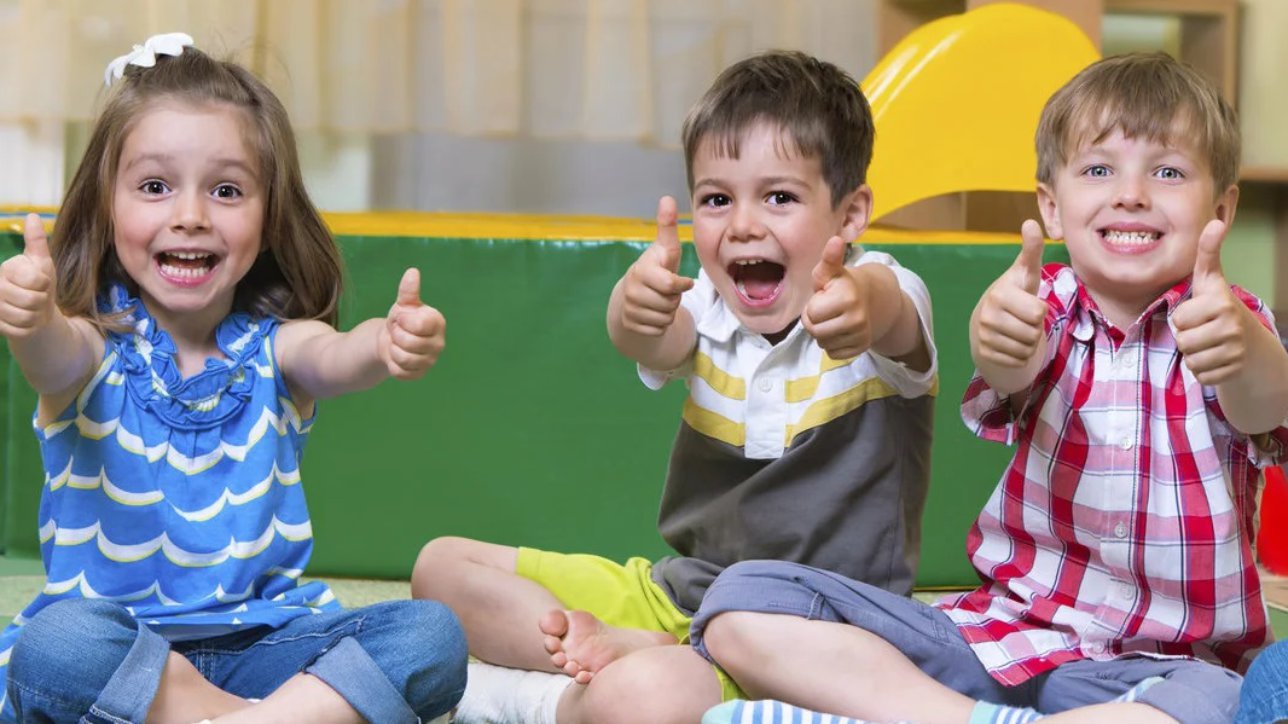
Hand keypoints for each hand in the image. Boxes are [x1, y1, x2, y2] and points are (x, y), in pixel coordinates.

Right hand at [0, 214, 56, 338]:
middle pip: (32, 300)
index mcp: (6, 269)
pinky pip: (20, 331)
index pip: (35, 280)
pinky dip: (28, 328)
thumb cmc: (38, 284)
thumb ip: (37, 241)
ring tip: (31, 309)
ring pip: (26, 317)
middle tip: (37, 298)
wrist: (33, 310)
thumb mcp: (42, 262)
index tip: (41, 283)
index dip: (45, 284)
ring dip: (36, 316)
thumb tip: (33, 216)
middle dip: (42, 301)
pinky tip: (24, 321)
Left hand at [378, 268, 445, 379]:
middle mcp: (439, 343)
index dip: (402, 321)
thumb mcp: (403, 303)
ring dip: (393, 350)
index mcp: (437, 322)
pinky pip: (400, 371)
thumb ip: (408, 290)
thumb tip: (413, 272)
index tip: (401, 317)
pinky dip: (393, 364)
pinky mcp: (420, 374)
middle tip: (397, 332)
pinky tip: (396, 356)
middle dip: (396, 335)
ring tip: (397, 343)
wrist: (392, 339)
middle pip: (409, 343)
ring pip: (404, 358)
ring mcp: (431, 360)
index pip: (418, 325)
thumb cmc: (402, 318)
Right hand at [617, 196, 693, 335]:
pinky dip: (660, 324)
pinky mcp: (630, 324)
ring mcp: (629, 308)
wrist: (631, 294)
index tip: (684, 282)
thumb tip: (667, 197)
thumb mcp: (664, 249)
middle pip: (670, 303)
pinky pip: (658, 330)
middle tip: (667, 290)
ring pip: (665, 318)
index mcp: (642, 270)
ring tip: (660, 299)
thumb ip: (667, 227)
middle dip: (674, 298)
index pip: (670, 285)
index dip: (681, 285)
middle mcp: (632, 290)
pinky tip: (653, 312)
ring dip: (668, 311)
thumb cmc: (656, 268)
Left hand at [802, 236, 870, 359]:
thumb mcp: (830, 271)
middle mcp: (858, 317)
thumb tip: (836, 240)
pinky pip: (833, 354)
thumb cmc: (840, 285)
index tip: (823, 298)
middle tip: (825, 311)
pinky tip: (840, 331)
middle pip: (815, 332)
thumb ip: (829, 258)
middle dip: (814, 321)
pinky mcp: (862, 348)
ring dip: (822, 334)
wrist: (870, 300)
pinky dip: (832, 345)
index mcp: (848, 296)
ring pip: (823, 344)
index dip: (812, 306)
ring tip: (832, 319)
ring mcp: (862, 334)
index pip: (811, 314)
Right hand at [972, 219, 1047, 367]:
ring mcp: (983, 336)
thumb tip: (1031, 222)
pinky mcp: (984, 353)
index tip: (1029, 303)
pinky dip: (1019, 356)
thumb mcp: (1025, 272)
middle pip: (1033, 334)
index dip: (1040, 310)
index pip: (1038, 313)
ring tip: (1019, 330)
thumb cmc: (1015, 293)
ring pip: (1026, 350)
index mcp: (1000, 294)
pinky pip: (1017, 361)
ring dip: (1029, 344)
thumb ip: (1031, 250)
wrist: (987, 318)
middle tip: (1024, 319)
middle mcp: (988, 315)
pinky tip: (1011, 343)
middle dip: (1035, 329)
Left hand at [1174, 219, 1250, 385]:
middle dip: (1186, 337)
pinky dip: (1203, 371)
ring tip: (1208, 343)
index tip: (1198, 311)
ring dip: (1193, 355)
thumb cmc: (1219, 306)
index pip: (1179, 319)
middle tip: (1202, 330)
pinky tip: (1215, 358)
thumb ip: (1207, 253)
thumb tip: (1215, 221)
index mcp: (1221, 303)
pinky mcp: (1234, 371)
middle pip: (1182, 342)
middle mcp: (1231, 326)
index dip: (1183, 317)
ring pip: (1190, 360)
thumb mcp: (1211, 279)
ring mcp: (1235, 350)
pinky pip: (1201, 376)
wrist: (1250, 342)